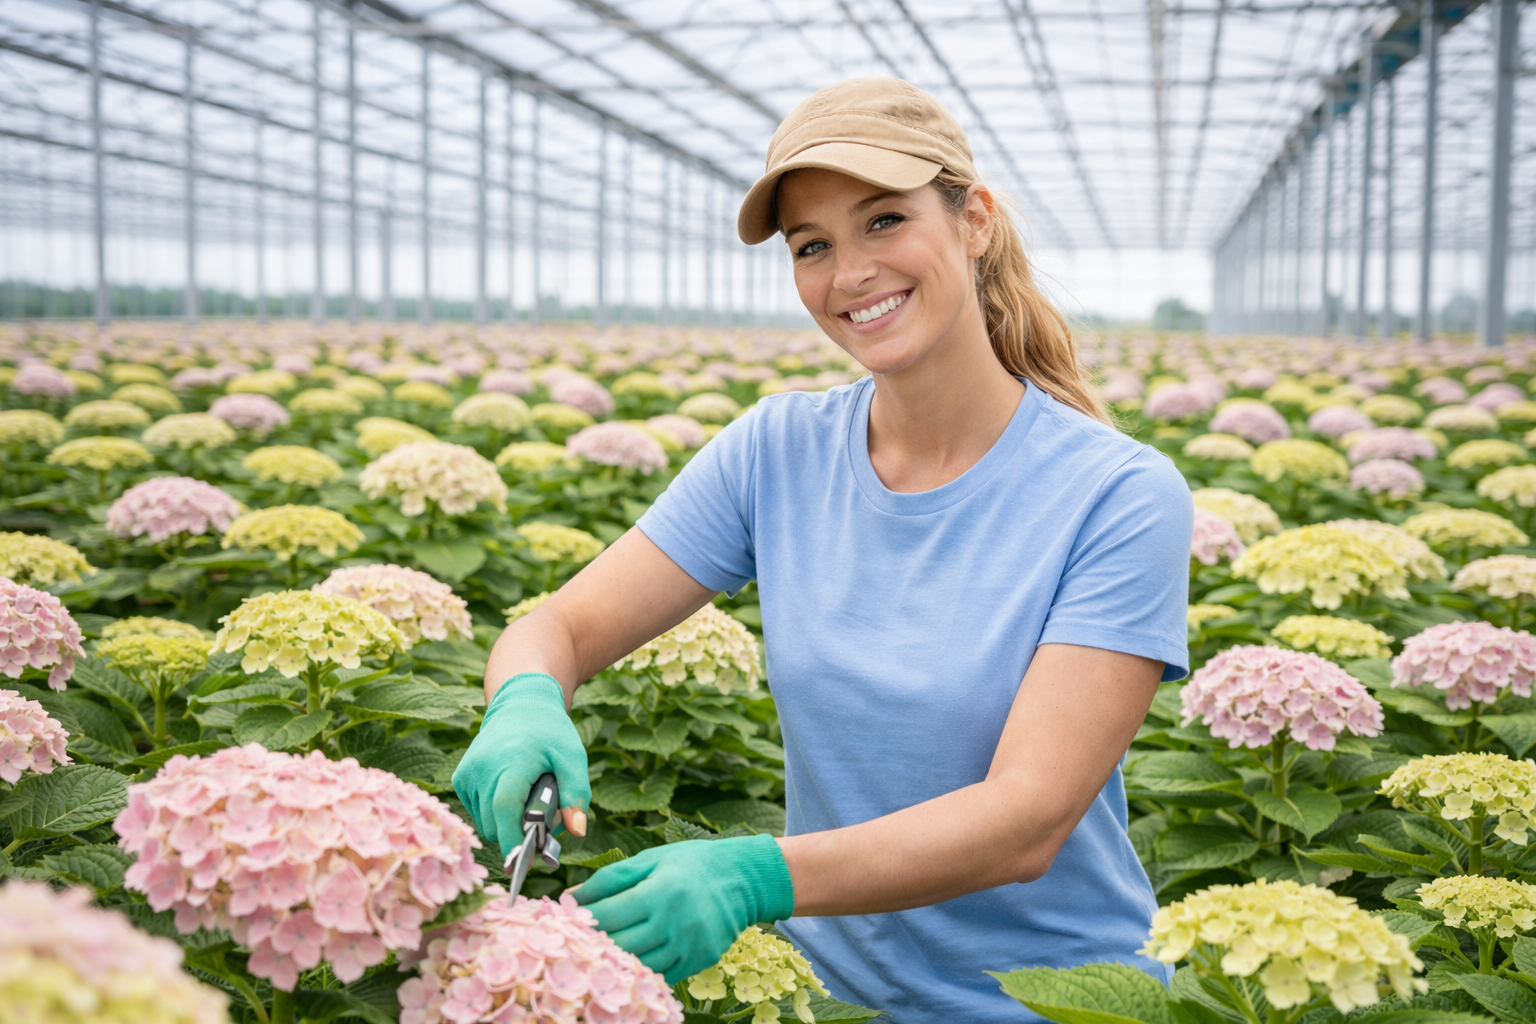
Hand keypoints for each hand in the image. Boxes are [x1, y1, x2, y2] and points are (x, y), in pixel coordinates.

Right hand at [452, 673, 590, 848]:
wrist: (521, 704)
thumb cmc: (551, 732)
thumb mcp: (573, 757)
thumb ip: (577, 793)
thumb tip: (578, 832)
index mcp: (512, 761)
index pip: (504, 809)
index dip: (512, 840)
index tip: (522, 866)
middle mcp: (483, 768)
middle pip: (494, 823)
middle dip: (517, 836)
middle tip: (542, 825)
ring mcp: (467, 773)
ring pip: (484, 822)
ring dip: (505, 825)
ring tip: (528, 803)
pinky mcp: (460, 777)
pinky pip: (476, 811)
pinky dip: (493, 814)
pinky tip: (510, 795)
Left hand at [575, 834, 794, 982]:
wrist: (743, 878)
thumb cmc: (692, 863)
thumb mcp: (651, 860)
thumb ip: (610, 879)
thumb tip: (570, 897)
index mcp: (661, 892)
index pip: (608, 916)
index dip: (580, 920)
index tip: (562, 921)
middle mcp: (676, 923)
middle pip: (619, 946)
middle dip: (591, 945)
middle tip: (571, 943)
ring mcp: (689, 947)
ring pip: (638, 967)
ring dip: (613, 963)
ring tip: (595, 954)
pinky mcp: (699, 961)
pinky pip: (660, 976)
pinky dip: (640, 971)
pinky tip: (626, 962)